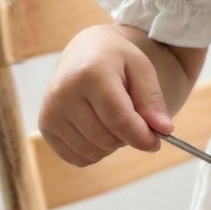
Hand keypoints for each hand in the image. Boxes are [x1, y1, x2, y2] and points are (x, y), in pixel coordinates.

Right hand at [38, 25, 172, 166]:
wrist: (83, 51)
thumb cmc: (117, 59)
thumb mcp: (141, 68)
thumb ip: (153, 99)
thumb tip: (164, 130)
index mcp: (90, 74)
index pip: (119, 119)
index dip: (142, 136)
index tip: (157, 142)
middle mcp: (64, 94)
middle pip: (106, 138)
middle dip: (127, 137)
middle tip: (133, 119)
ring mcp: (51, 112)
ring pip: (93, 151)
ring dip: (112, 144)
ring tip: (113, 119)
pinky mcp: (46, 126)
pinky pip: (78, 158)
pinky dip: (95, 151)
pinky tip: (98, 128)